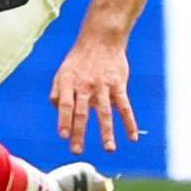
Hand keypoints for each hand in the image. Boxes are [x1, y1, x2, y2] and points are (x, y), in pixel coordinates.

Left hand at [49, 38, 138, 153]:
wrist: (101, 40)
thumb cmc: (79, 59)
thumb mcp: (62, 72)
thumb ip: (57, 92)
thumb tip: (58, 112)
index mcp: (68, 82)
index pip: (65, 104)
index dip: (64, 120)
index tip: (63, 135)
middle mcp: (85, 85)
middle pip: (82, 112)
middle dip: (79, 133)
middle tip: (77, 150)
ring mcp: (103, 86)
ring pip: (105, 112)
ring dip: (107, 132)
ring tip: (109, 149)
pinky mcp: (118, 86)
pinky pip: (125, 107)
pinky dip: (129, 122)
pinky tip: (132, 137)